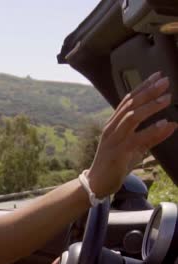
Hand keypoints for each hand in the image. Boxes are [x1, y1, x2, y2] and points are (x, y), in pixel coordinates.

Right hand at [88, 72, 177, 197]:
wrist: (97, 184)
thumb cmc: (114, 165)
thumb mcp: (135, 149)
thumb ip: (152, 136)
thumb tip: (172, 124)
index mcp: (113, 126)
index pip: (127, 102)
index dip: (142, 88)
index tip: (157, 76)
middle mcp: (111, 130)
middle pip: (130, 106)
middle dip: (148, 92)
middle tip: (165, 81)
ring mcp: (113, 140)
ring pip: (131, 118)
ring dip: (150, 107)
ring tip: (167, 98)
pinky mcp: (117, 153)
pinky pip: (135, 139)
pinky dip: (150, 130)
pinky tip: (164, 123)